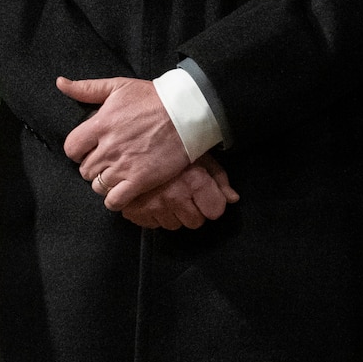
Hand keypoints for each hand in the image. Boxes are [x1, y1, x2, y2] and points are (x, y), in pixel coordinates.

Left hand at [58, 75, 187, 210]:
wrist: (185, 113)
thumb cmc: (152, 98)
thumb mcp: (118, 86)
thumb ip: (86, 88)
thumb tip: (61, 83)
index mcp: (100, 125)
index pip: (71, 148)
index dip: (77, 150)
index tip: (88, 148)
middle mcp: (108, 148)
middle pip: (84, 170)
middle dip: (92, 166)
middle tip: (105, 161)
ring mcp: (124, 166)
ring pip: (98, 186)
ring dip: (103, 182)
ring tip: (115, 174)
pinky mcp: (140, 181)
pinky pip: (115, 201)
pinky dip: (114, 200)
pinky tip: (121, 191)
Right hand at [119, 153, 239, 229]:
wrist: (129, 136)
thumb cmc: (170, 142)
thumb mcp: (199, 154)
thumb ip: (219, 178)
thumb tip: (233, 199)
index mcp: (193, 181)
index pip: (215, 211)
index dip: (212, 203)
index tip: (205, 195)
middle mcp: (174, 196)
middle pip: (195, 222)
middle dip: (192, 210)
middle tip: (184, 192)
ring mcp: (152, 205)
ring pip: (173, 225)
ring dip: (171, 213)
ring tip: (165, 192)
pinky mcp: (133, 211)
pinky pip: (151, 224)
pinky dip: (151, 214)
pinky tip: (150, 197)